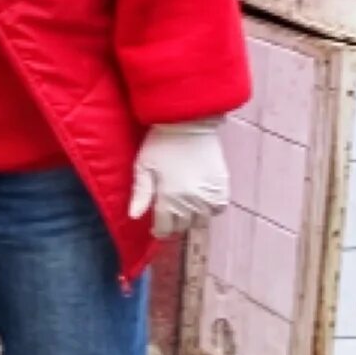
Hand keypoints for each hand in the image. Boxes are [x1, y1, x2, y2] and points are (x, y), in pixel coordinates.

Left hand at [130, 119, 229, 237]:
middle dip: (174, 223)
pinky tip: (201, 201)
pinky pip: (218, 209)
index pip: (165, 228)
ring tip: (184, 207)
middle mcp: (191, 201)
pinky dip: (210, 210)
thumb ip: (140, 194)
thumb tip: (133, 216)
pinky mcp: (222, 186)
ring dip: (192, 218)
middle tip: (169, 213)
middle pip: (183, 226)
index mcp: (169, 197)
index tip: (156, 227)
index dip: (159, 230)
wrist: (189, 124)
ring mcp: (209, 195)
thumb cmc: (160, 144)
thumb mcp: (143, 167)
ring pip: (201, 220)